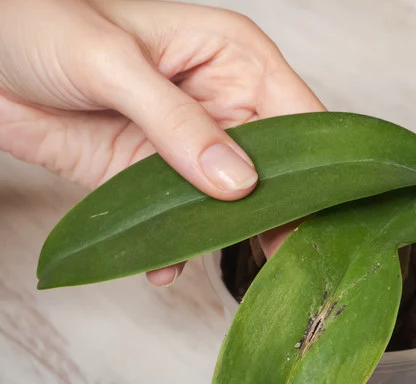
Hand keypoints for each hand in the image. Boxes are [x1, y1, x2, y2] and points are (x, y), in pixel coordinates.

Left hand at [0, 0, 323, 284]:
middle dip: (281, 213)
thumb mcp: (112, 62)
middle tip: (287, 257)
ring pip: (234, 204)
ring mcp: (191, 148)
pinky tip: (164, 267)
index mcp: (233, 59)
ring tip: (236, 271)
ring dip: (230, 238)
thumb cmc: (37, 24)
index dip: (318, 166)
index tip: (322, 214)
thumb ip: (178, 123)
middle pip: (277, 170)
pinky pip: (182, 224)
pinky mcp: (154, 181)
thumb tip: (238, 183)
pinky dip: (177, 251)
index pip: (300, 116)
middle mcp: (223, 105)